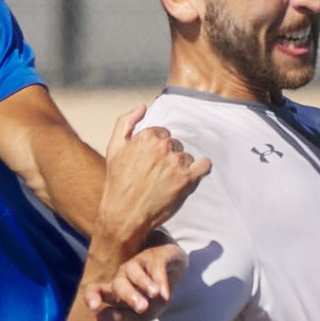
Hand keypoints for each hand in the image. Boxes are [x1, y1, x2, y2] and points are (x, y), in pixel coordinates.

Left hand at [85, 240, 187, 320]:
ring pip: (135, 272)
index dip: (92, 296)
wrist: (175, 272)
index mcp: (116, 290)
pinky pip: (156, 267)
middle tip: (143, 308)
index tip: (94, 307)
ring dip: (144, 283)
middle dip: (128, 295)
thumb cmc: (152, 297)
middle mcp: (124, 275)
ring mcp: (140, 264)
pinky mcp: (158, 257)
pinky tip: (165, 293)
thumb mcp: (140, 314)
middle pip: (118, 283)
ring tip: (155, 295)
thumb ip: (120, 318)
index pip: (95, 289)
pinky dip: (161, 280)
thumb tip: (97, 319)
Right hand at [96, 106, 210, 245]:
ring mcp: (176, 163)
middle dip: (169, 158)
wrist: (124, 214)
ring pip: (187, 158)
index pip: (163, 135)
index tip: (150, 164)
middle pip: (176, 145)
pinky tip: (193, 176)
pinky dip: (202, 170)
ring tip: (166, 183)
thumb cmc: (118, 182)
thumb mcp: (114, 147)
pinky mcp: (187, 179)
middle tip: (156, 175)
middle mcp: (163, 147)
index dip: (157, 150)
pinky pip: (204, 166)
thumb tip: (143, 106)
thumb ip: (126, 122)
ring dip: (181, 168)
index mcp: (147, 136)